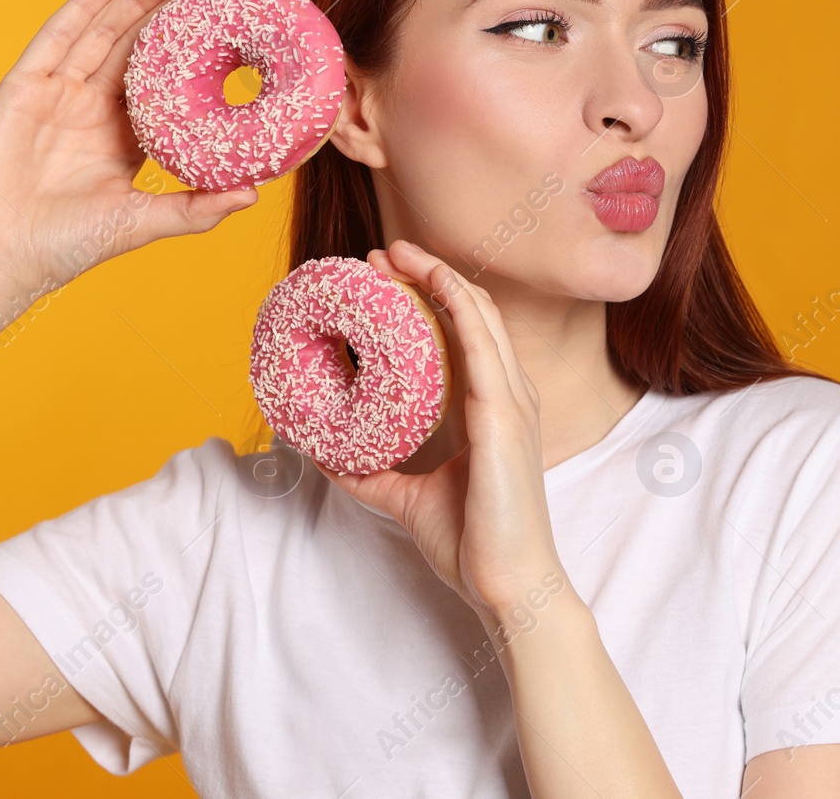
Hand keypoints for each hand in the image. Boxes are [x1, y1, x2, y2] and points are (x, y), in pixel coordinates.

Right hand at [0, 0, 258, 300]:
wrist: (1, 255)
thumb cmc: (67, 246)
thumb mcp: (143, 222)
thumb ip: (196, 208)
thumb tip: (254, 194)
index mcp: (123, 141)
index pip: (163, 88)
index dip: (191, 60)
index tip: (227, 34)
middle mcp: (92, 112)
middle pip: (135, 53)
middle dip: (168, 20)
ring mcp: (58, 96)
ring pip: (101, 37)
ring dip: (134, 3)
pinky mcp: (25, 87)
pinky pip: (56, 38)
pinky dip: (83, 7)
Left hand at [314, 239, 567, 626]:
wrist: (509, 584)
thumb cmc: (475, 545)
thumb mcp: (410, 497)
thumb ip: (374, 473)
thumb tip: (327, 455)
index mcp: (497, 409)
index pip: (470, 333)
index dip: (434, 296)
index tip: (387, 278)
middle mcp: (511, 395)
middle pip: (473, 311)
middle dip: (428, 274)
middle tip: (381, 256)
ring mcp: (512, 401)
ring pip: (478, 314)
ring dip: (436, 276)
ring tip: (393, 256)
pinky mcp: (504, 415)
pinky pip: (480, 342)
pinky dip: (453, 302)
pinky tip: (427, 282)